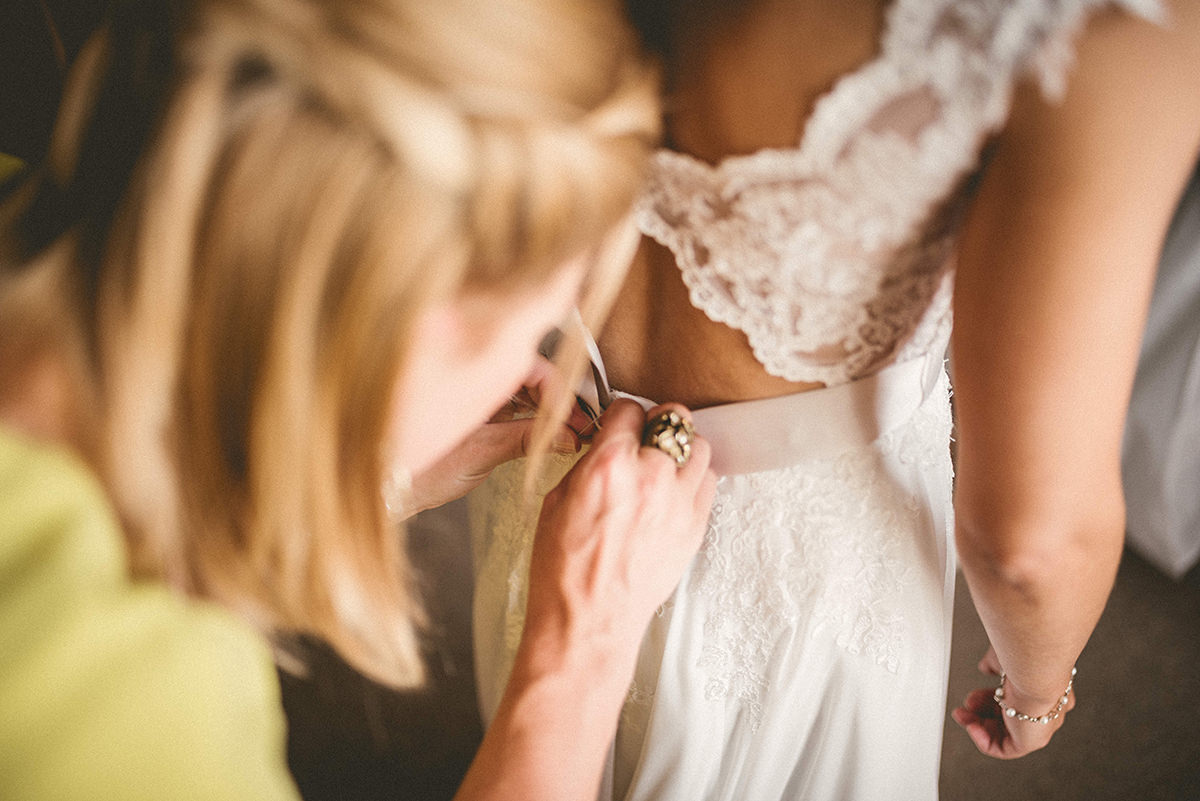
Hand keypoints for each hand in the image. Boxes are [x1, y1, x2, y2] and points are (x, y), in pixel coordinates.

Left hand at [407, 358, 592, 514]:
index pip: (531, 366)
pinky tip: (541, 431)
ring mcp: (470, 391)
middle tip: (577, 425)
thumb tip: (568, 436)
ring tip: (563, 431)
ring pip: (520, 387)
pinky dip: (528, 415)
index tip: (576, 417)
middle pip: (529, 372)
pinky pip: (507, 402)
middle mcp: (470, 374)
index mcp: (470, 370)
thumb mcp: (482, 452)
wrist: (387, 490)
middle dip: (555, 398)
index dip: (559, 392)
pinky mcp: (471, 410)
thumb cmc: (417, 469)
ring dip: (543, 406)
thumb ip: (528, 438)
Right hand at [521, 399, 716, 670]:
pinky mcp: (696, 526)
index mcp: (609, 466)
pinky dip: (694, 479)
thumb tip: (606, 444)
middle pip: (673, 419)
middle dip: (657, 424)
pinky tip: (674, 492)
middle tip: (645, 438)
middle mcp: (650, 477)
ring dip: (681, 449)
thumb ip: (589, 463)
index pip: (629, 408)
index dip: (620, 415)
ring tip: (664, 465)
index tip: (619, 425)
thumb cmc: (565, 570)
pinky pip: (709, 481)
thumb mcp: (557, 501)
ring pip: (699, 446)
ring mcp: (678, 502)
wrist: (590, 621)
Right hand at [951, 646, 1075, 758]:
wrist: (1036, 666)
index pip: (1015, 699)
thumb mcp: (1004, 658)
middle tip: (965, 705)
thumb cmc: (1025, 657)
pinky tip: (971, 727)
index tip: (974, 694)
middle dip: (982, 711)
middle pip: (1008, 717)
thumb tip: (986, 667)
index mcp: (1044, 688)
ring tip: (962, 715)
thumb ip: (995, 665)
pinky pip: (1005, 748)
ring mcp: (1041, 726)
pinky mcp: (1033, 741)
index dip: (990, 697)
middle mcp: (1047, 709)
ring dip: (980, 725)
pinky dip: (984, 740)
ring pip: (1006, 733)